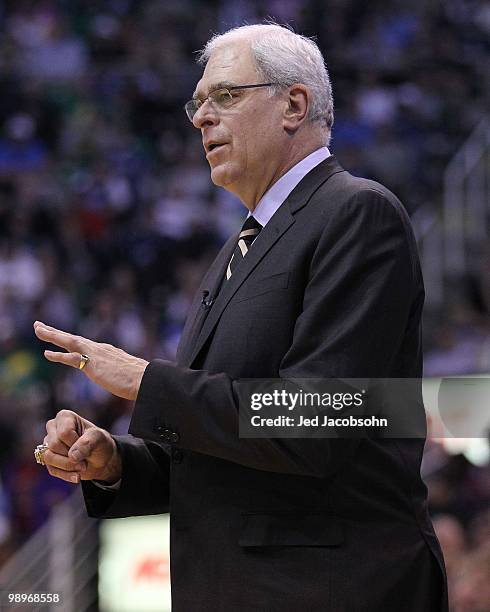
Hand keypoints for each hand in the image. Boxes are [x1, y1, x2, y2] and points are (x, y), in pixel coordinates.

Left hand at [33, 321, 147, 400]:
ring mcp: (96, 354)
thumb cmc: (142, 380)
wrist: (146, 380)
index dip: (70, 340)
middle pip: (73, 338)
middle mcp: (100, 349)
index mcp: (108, 352)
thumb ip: (123, 373)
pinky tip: (46, 353)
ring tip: (37, 329)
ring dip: (52, 334)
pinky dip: (58, 355)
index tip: (59, 336)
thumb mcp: (128, 374)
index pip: (84, 344)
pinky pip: (71, 358)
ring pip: (69, 341)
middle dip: (56, 332)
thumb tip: (127, 379)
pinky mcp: (93, 364)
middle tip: (40, 325)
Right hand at [43, 409, 121, 484]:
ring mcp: (48, 444)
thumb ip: (86, 444)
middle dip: (72, 456)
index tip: (87, 443)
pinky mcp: (48, 459)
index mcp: (64, 417)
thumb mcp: (98, 439)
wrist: (101, 459)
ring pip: (49, 457)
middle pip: (54, 445)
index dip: (76, 442)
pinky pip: (51, 469)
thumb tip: (72, 456)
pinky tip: (77, 476)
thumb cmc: (99, 443)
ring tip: (83, 467)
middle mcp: (53, 428)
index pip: (64, 433)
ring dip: (69, 466)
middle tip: (86, 458)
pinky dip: (66, 475)